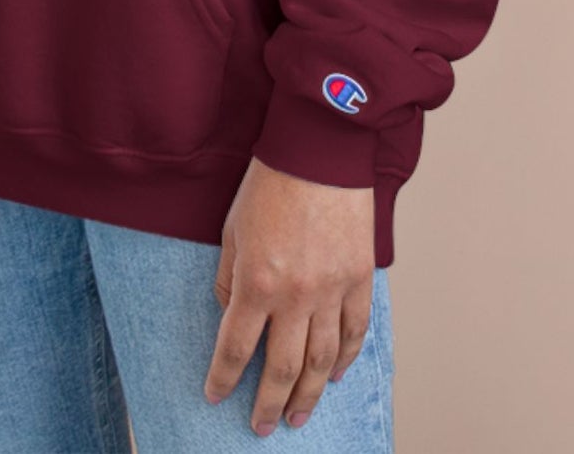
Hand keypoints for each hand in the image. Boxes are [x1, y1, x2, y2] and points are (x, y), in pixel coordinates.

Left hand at [204, 156, 375, 434]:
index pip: (235, 348)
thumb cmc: (270, 183)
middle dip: (268, 403)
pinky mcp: (359, 278)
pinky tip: (336, 376)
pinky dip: (347, 358)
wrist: (319, 148)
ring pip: (322, 361)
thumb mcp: (232, 229)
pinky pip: (354, 331)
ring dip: (309, 394)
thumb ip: (229, 278)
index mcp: (256, 282)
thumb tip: (233, 315)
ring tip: (298, 416)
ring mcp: (331, 290)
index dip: (222, 377)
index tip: (215, 396)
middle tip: (262, 428)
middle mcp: (295, 296)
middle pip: (281, 368)